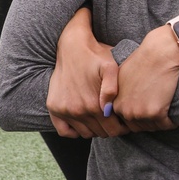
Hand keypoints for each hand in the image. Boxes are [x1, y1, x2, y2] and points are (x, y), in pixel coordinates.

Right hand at [47, 8, 127, 138]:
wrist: (71, 45)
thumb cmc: (96, 55)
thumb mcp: (110, 67)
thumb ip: (112, 89)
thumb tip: (108, 110)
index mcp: (94, 105)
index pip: (113, 131)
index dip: (123, 128)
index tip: (125, 120)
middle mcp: (77, 111)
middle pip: (100, 134)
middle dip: (110, 128)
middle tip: (115, 119)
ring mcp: (64, 110)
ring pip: (85, 134)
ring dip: (95, 129)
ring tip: (101, 117)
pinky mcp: (54, 107)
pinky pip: (64, 131)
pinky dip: (74, 130)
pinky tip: (84, 120)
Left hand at [111, 25, 178, 131]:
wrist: (160, 53)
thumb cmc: (143, 61)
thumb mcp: (120, 78)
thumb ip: (118, 95)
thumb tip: (118, 107)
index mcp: (115, 105)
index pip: (127, 122)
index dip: (140, 114)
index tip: (149, 105)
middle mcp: (125, 111)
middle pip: (140, 127)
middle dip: (151, 120)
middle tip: (160, 107)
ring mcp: (139, 113)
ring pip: (154, 126)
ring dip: (162, 120)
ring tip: (167, 107)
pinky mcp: (155, 113)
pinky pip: (167, 124)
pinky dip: (172, 120)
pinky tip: (174, 110)